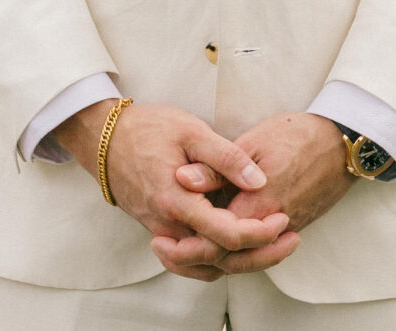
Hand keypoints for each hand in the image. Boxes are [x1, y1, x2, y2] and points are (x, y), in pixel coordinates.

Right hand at [52, 100, 296, 280]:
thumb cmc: (147, 129)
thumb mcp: (190, 131)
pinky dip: (214, 263)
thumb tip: (259, 180)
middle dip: (261, 255)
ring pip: (206, 266)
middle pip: (221, 260)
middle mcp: (168, 226)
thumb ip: (225, 157)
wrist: (104, 139)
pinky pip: (190, 262)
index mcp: (178, 201)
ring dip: (242, 263)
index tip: (283, 217)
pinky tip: (235, 253)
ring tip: (273, 248)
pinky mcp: (158, 232)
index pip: (228, 235)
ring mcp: (161, 233)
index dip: (261, 232)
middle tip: (291, 239)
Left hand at [167, 112, 350, 271]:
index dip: (189, 244)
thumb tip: (182, 179)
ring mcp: (287, 228)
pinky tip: (218, 237)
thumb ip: (216, 167)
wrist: (340, 141)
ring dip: (216, 256)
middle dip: (196, 258)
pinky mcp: (295, 225)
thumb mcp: (252, 142)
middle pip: (232, 258)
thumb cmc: (297, 136)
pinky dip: (237, 250)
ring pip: (248, 258)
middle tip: (167, 248)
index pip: (218, 239)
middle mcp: (274, 225)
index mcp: (259, 204)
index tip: (164, 238)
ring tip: (185, 245)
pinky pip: (262, 248)